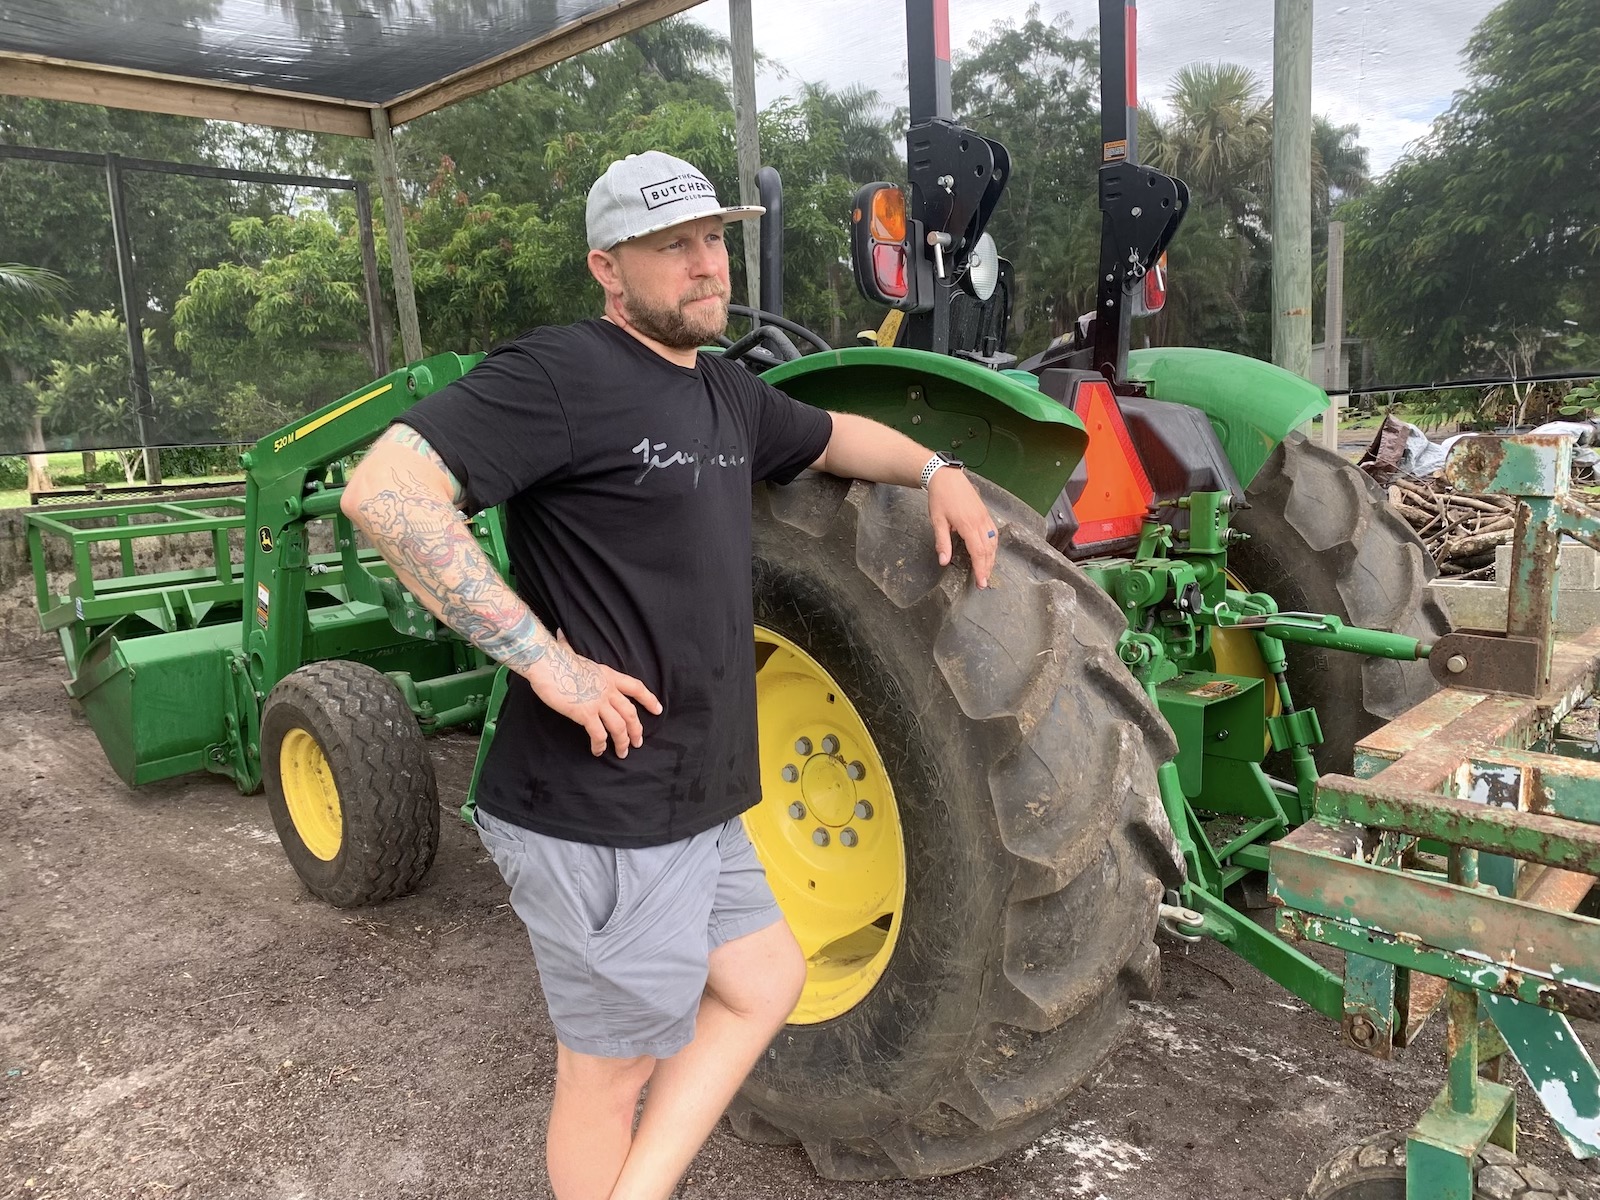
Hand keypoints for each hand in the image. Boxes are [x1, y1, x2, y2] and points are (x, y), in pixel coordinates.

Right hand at [524, 631, 662, 757]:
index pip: (636, 687)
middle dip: (636, 730)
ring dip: (622, 742)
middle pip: (630, 713)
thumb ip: (570, 648)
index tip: (658, 709)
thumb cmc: (556, 657)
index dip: (649, 699)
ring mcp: (598, 702)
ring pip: (619, 727)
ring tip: (622, 753)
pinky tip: (597, 751)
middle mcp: (608, 690)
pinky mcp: (585, 714)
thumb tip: (560, 636)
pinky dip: (600, 745)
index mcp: (609, 675)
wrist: (547, 663)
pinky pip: (598, 734)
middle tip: (638, 742)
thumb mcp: (571, 652)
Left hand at [928, 469, 998, 587]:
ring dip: (992, 558)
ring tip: (987, 571)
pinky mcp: (985, 513)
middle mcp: (980, 522)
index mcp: (968, 525)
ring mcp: (985, 517)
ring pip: (993, 542)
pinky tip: (990, 552)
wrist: (947, 476)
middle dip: (987, 568)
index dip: (980, 569)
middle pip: (988, 550)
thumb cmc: (940, 498)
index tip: (981, 582)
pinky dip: (993, 545)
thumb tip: (944, 561)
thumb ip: (942, 542)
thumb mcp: (937, 521)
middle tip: (983, 583)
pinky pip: (993, 533)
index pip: (978, 552)